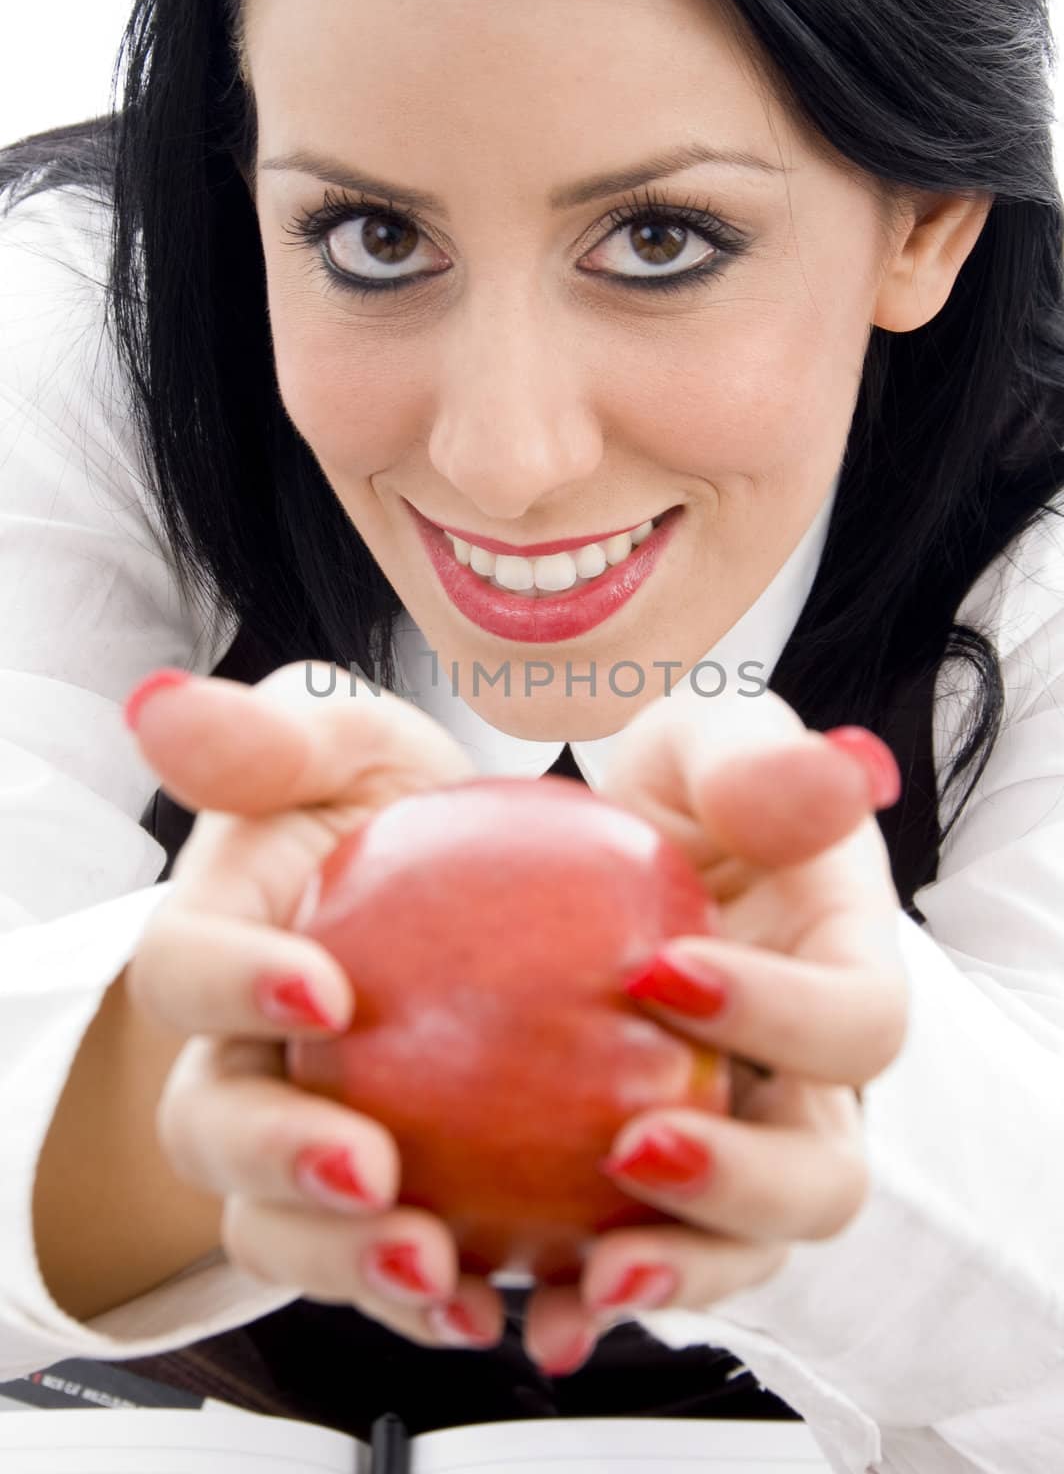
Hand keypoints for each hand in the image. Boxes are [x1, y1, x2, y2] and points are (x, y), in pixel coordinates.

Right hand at [124, 662, 508, 1352]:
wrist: (456, 896)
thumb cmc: (382, 812)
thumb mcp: (345, 747)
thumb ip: (270, 735)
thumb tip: (163, 702)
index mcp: (216, 945)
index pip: (183, 966)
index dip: (233, 985)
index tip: (325, 991)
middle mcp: (234, 1058)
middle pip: (217, 1128)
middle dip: (280, 1161)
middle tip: (369, 1171)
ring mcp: (296, 1142)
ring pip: (283, 1225)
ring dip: (347, 1261)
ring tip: (439, 1269)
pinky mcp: (372, 1205)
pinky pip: (379, 1267)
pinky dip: (427, 1301)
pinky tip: (504, 1306)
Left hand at [518, 688, 907, 1376]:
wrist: (611, 839)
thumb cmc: (675, 786)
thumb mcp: (707, 741)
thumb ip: (758, 760)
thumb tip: (824, 783)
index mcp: (845, 973)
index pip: (859, 1023)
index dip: (783, 1018)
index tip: (659, 969)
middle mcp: (807, 1078)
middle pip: (822, 1174)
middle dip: (742, 1185)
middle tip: (636, 1148)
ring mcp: (737, 1138)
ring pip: (739, 1244)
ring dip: (672, 1271)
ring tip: (584, 1275)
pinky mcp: (655, 1178)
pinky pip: (638, 1252)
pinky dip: (584, 1291)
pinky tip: (517, 1302)